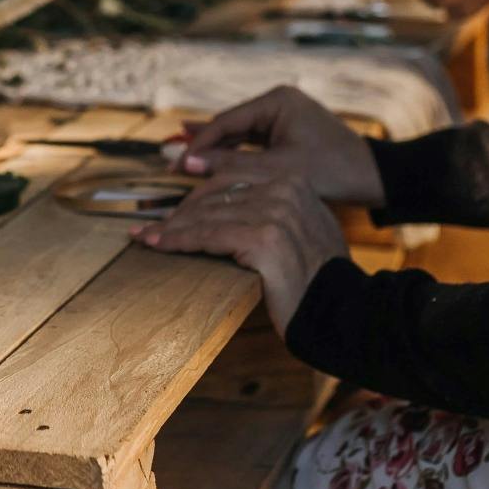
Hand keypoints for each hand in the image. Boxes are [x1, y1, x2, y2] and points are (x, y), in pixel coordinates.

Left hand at [135, 175, 344, 332]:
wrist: (343, 310)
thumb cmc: (317, 278)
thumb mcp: (302, 228)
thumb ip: (275, 209)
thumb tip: (232, 208)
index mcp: (294, 179)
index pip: (231, 178)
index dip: (196, 194)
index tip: (173, 209)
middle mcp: (285, 188)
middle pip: (215, 194)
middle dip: (180, 211)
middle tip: (152, 226)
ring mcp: (275, 210)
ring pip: (207, 215)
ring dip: (171, 228)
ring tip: (145, 237)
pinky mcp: (262, 237)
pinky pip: (207, 235)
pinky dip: (177, 240)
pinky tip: (158, 245)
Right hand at [180, 86, 383, 205]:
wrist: (374, 178)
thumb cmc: (332, 170)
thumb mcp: (277, 171)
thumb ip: (231, 166)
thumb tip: (185, 163)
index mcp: (277, 101)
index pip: (226, 122)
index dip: (198, 144)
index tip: (173, 162)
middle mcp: (278, 103)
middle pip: (229, 127)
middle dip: (202, 147)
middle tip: (167, 159)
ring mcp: (283, 118)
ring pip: (239, 137)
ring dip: (216, 153)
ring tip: (181, 162)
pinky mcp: (288, 134)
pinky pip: (253, 145)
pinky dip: (234, 158)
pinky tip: (211, 165)